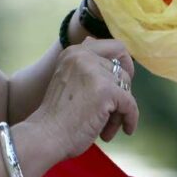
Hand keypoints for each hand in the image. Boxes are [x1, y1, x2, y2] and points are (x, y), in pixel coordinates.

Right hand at [27, 38, 137, 160]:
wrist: (46, 135)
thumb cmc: (56, 114)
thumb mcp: (67, 77)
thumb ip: (83, 62)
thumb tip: (92, 40)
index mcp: (74, 51)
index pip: (114, 46)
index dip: (123, 65)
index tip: (120, 84)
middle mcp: (84, 56)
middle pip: (122, 71)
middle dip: (121, 94)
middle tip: (112, 113)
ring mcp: (95, 72)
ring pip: (126, 89)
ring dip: (121, 110)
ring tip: (107, 128)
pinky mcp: (106, 90)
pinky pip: (130, 104)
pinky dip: (130, 119)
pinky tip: (125, 130)